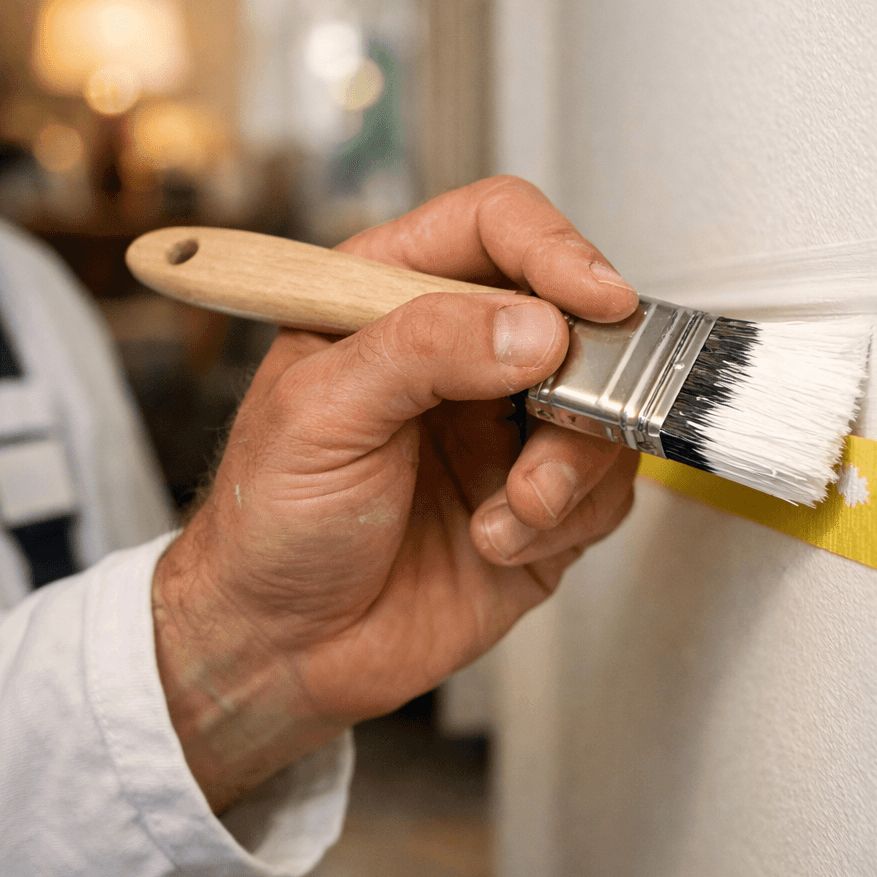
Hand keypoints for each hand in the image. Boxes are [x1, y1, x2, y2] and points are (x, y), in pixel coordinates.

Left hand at [152, 177, 638, 810]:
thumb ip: (422, 350)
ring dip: (569, 464)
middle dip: (583, 376)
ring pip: (607, 406)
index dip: (554, 250)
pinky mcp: (540, 504)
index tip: (594, 299)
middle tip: (558, 419)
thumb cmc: (269, 522)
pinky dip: (564, 520)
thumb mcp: (321, 414)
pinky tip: (497, 541)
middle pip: (575, 314)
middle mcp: (460, 354)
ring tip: (512, 507)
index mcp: (393, 297)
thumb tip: (533, 325)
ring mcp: (506, 429)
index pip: (496, 227)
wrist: (278, 650)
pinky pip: (606, 490)